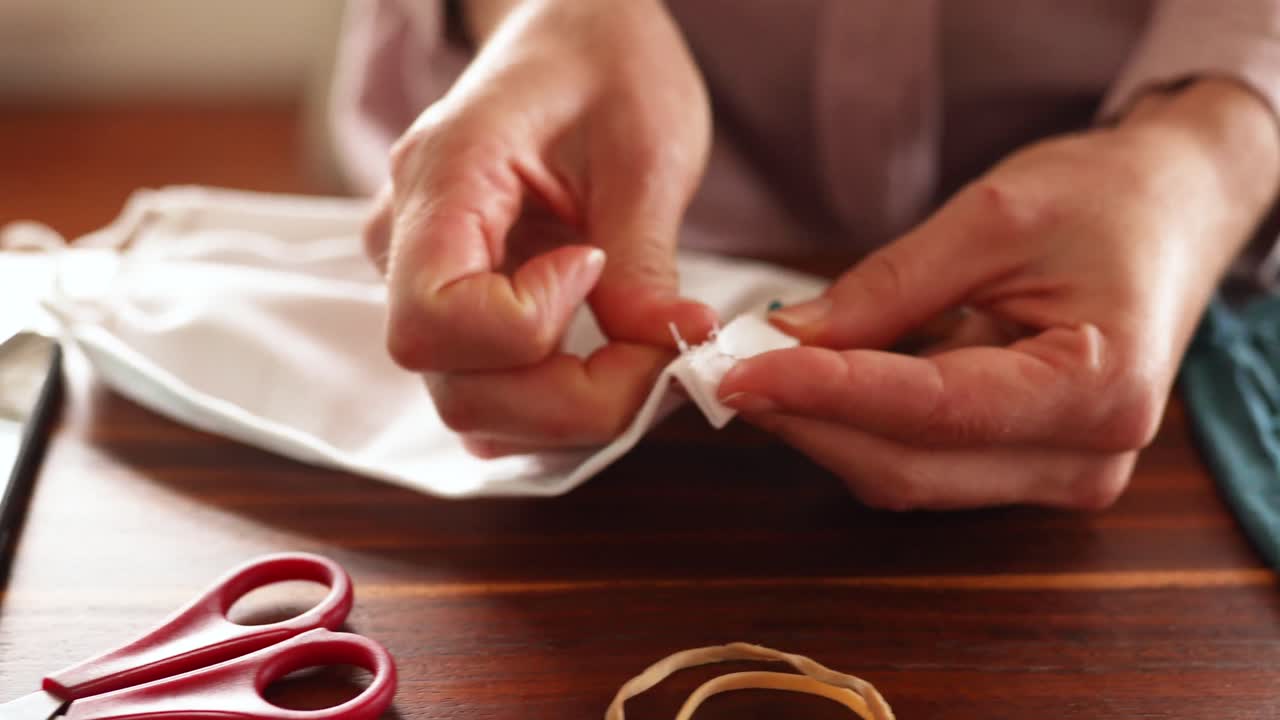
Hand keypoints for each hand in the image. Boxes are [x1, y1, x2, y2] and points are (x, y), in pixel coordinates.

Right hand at [363, 0, 716, 455]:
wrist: (576, 36)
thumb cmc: (607, 66)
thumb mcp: (648, 147)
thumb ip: (642, 257)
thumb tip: (662, 347)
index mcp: (444, 177)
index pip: (436, 319)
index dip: (531, 330)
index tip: (596, 266)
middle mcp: (409, 239)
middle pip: (457, 385)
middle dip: (571, 398)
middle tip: (654, 350)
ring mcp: (422, 279)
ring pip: (470, 403)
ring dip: (567, 407)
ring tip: (637, 347)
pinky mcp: (453, 305)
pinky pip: (485, 389)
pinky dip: (552, 401)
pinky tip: (604, 361)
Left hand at [719, 80, 1279, 509]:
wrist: (1166, 215)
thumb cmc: (1102, 202)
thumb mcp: (992, 217)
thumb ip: (888, 289)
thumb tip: (789, 339)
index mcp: (1100, 387)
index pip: (935, 409)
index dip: (828, 393)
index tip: (741, 372)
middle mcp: (1084, 457)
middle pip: (910, 466)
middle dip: (809, 420)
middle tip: (729, 371)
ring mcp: (1055, 473)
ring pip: (907, 476)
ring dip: (825, 428)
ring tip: (763, 369)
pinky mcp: (1024, 468)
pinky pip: (922, 463)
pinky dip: (860, 426)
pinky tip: (817, 382)